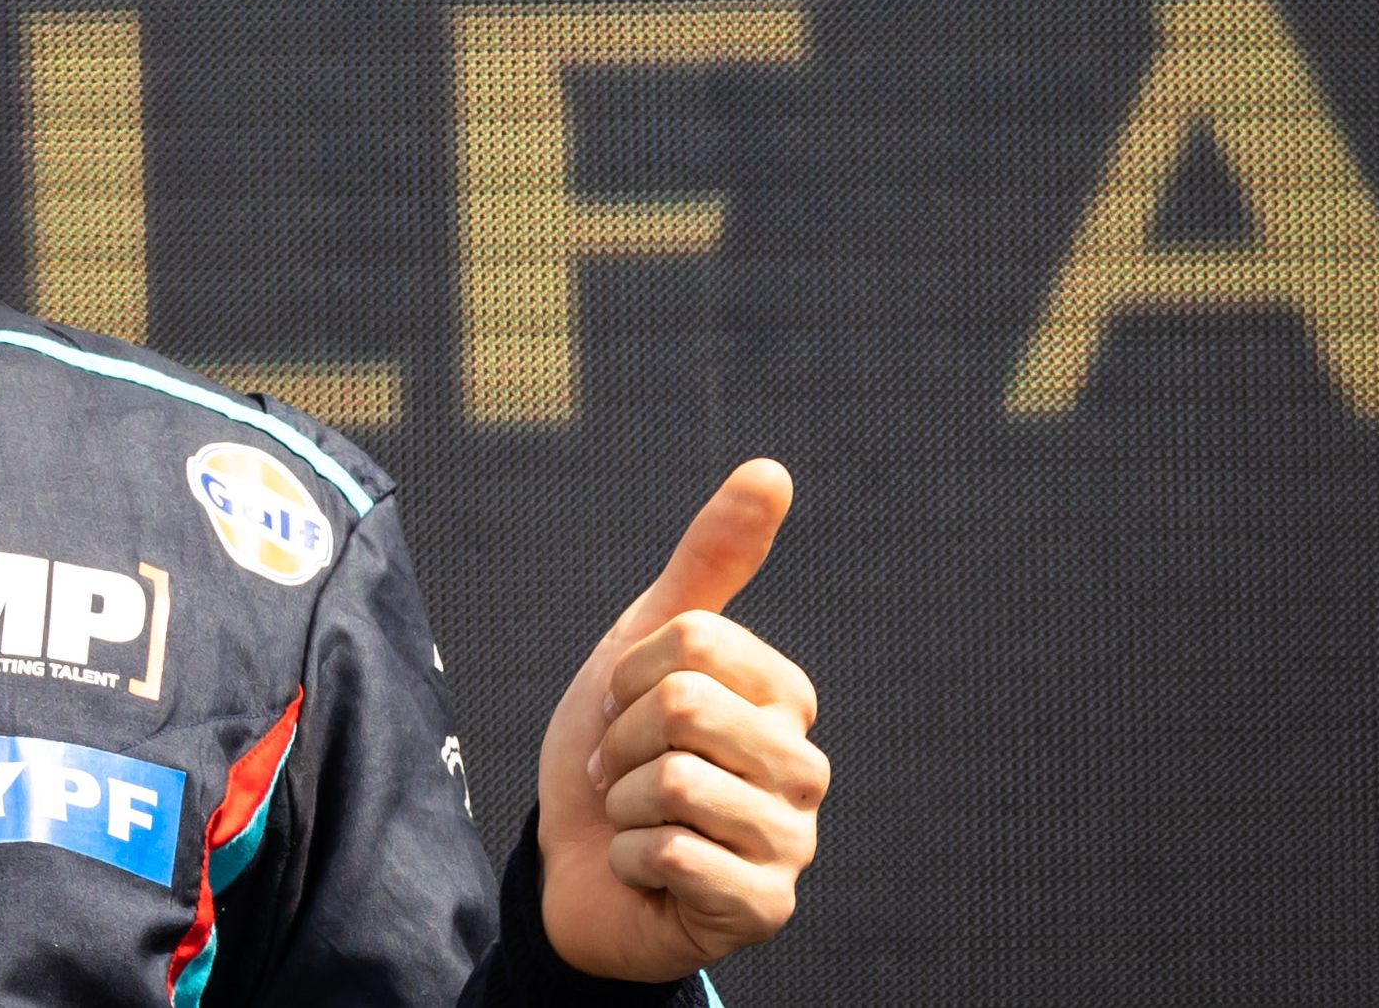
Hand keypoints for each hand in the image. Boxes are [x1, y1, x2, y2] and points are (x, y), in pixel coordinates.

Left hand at [533, 459, 826, 981]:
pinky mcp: (765, 909)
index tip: (623, 710)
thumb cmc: (617, 752)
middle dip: (622, 738)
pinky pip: (669, 854)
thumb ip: (709, 562)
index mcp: (786, 699)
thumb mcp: (645, 644)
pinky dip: (628, 857)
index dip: (629, 674)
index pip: (693, 643)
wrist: (572, 865)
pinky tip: (644, 869)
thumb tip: (772, 470)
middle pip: (684, 706)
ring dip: (624, 802)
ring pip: (676, 782)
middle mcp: (805, 769)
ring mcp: (792, 844)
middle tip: (625, 770)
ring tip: (638, 818)